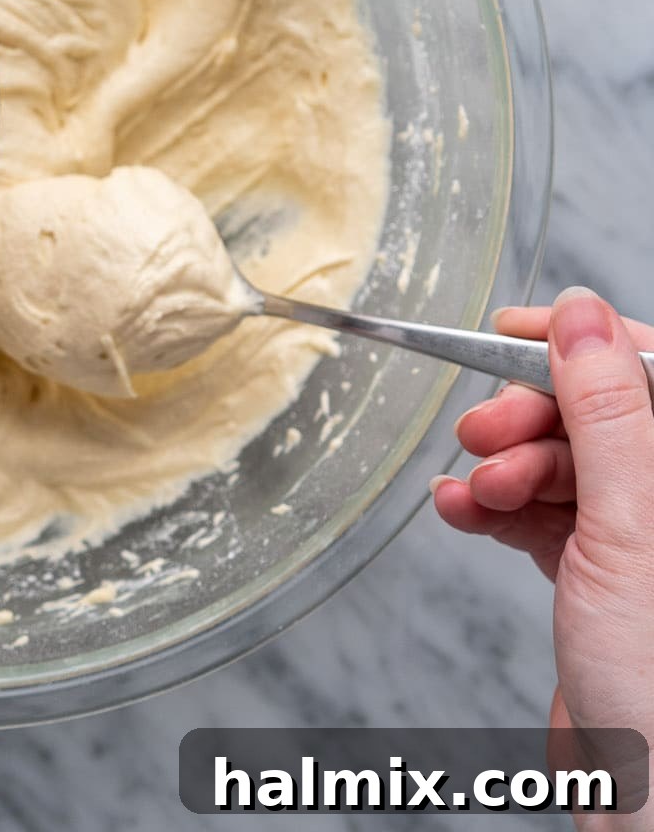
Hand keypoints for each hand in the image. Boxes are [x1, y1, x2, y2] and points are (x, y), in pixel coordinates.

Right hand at [432, 289, 653, 770]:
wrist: (647, 801)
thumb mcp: (629, 527)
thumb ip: (607, 413)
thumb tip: (583, 315)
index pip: (650, 368)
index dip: (581, 340)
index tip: (512, 327)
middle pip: (596, 415)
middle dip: (526, 417)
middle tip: (480, 432)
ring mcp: (640, 541)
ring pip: (560, 465)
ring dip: (501, 468)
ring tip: (472, 490)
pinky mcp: (599, 579)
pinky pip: (537, 514)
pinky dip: (491, 508)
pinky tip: (463, 512)